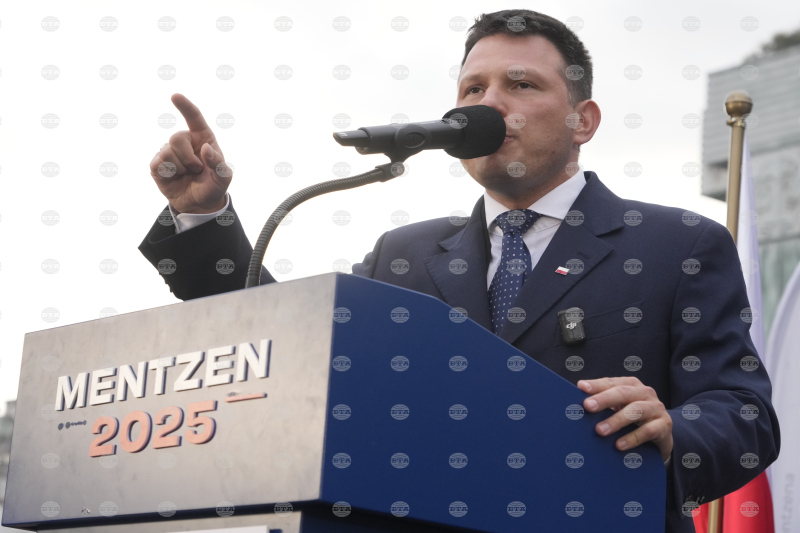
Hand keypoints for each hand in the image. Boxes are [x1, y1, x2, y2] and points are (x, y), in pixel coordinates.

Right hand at [149, 93, 230, 213]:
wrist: (199, 204)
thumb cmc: (213, 186)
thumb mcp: (223, 178)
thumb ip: (219, 164)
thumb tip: (205, 148)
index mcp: (203, 138)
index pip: (194, 118)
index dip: (185, 106)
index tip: (175, 96)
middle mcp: (185, 142)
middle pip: (176, 138)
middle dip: (188, 158)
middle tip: (197, 169)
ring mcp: (169, 152)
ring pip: (166, 151)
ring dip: (180, 168)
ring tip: (188, 174)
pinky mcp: (158, 164)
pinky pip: (158, 163)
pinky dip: (169, 174)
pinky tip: (175, 177)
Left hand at [578, 377, 672, 461]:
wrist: (661, 434)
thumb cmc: (633, 418)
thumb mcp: (618, 408)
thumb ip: (602, 403)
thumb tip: (576, 405)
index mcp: (631, 385)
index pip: (612, 382)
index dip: (597, 385)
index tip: (581, 388)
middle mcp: (645, 393)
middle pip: (623, 393)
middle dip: (604, 399)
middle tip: (587, 406)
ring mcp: (656, 408)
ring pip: (636, 410)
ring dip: (616, 420)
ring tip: (599, 431)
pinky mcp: (664, 425)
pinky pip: (648, 431)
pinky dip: (632, 438)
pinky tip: (619, 445)